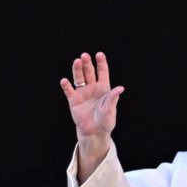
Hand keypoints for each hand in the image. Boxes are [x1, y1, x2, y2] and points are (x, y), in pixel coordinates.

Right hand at [60, 52, 124, 182]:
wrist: (94, 132)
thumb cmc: (105, 121)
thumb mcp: (110, 109)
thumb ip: (113, 98)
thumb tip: (121, 88)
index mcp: (104, 88)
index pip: (102, 72)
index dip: (101, 63)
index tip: (99, 54)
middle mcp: (92, 88)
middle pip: (89, 72)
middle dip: (87, 64)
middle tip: (84, 56)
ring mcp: (82, 92)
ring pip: (79, 78)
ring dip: (77, 69)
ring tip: (77, 61)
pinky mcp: (73, 99)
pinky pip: (69, 90)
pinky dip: (66, 85)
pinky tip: (65, 81)